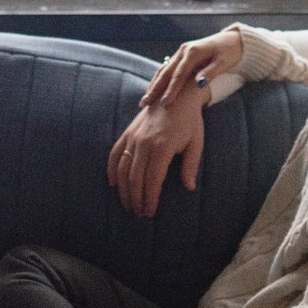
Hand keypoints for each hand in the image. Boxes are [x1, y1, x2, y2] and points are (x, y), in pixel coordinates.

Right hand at [107, 86, 204, 217]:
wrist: (177, 93)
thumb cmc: (189, 121)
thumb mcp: (196, 143)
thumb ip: (191, 166)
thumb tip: (189, 187)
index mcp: (163, 147)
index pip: (153, 180)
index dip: (150, 198)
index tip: (150, 212)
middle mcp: (145, 143)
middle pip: (135, 178)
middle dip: (136, 199)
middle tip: (139, 213)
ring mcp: (134, 137)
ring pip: (123, 169)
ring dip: (124, 189)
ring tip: (127, 204)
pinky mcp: (128, 132)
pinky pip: (115, 153)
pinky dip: (112, 169)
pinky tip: (112, 183)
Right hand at [137, 29, 242, 111]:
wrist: (232, 40)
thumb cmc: (229, 53)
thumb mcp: (223, 62)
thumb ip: (210, 73)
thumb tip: (199, 84)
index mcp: (193, 52)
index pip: (179, 74)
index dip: (171, 89)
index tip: (165, 103)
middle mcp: (183, 51)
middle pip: (166, 72)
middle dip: (155, 88)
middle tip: (145, 104)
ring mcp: (181, 52)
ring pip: (163, 70)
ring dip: (154, 85)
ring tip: (145, 100)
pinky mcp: (182, 55)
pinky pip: (167, 68)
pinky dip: (159, 79)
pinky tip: (153, 89)